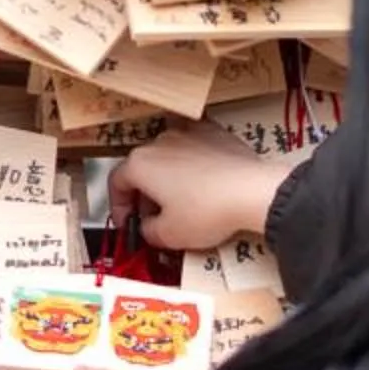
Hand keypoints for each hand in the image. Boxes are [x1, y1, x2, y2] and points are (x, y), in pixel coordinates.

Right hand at [112, 125, 298, 252]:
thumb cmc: (210, 209)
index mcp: (140, 164)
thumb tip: (148, 229)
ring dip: (168, 178)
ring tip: (181, 202)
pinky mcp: (214, 134)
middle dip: (144, 195)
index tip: (128, 222)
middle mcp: (160, 142)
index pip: (116, 183)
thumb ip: (147, 232)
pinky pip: (194, 149)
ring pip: (167, 157)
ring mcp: (188, 134)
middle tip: (153, 218)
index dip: (119, 207)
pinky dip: (193, 165)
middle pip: (141, 169)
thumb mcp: (168, 235)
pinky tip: (203, 183)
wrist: (253, 192)